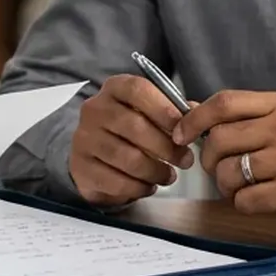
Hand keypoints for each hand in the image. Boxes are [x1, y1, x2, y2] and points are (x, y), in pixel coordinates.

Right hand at [67, 75, 193, 207]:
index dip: (164, 109)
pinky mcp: (81, 167)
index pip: (137, 90)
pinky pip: (116, 180)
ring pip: (127, 158)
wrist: (92, 158)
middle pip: (134, 126)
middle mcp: (94, 109)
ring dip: (155, 171)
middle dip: (166, 147)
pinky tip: (149, 186)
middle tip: (185, 160)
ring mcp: (83, 138)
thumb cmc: (128, 132)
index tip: (184, 129)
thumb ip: (171, 113)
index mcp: (114, 89)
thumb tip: (195, 114)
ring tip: (169, 176)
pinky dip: (139, 187)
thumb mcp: (147, 114)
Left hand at [173, 90, 275, 238]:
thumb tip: (191, 110)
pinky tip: (263, 201)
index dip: (194, 118)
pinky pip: (244, 200)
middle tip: (220, 170)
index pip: (225, 102)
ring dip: (227, 187)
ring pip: (228, 173)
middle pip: (219, 138)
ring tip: (247, 187)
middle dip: (209, 160)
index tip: (180, 133)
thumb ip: (245, 118)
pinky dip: (244, 204)